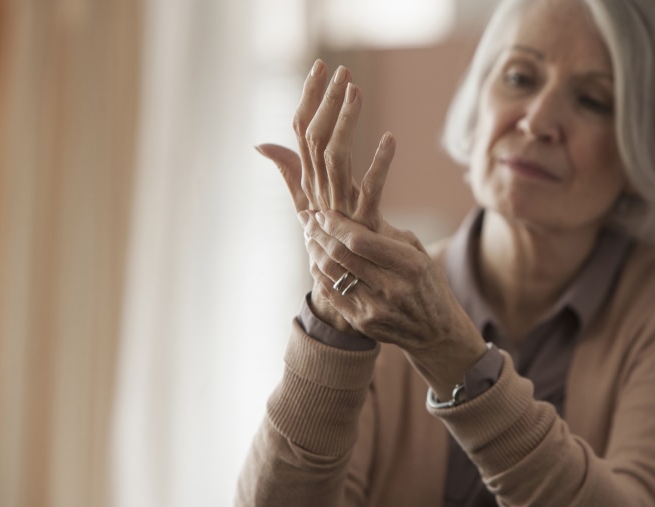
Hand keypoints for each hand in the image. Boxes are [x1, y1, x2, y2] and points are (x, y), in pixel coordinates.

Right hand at [256, 59, 395, 331]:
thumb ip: (291, 173)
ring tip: (354, 90)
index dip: (307, 99)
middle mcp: (318, 198)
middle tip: (336, 69)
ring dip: (343, 121)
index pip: (301, 134)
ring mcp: (338, 213)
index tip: (320, 67)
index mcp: (309, 189)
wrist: (352, 301)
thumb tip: (263, 144)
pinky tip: (391, 139)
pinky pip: (369, 193)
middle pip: (312, 140)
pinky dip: (379, 164)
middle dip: (321, 100)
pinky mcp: (363, 229)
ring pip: (333, 158)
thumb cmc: (337, 253)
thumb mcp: (312, 210)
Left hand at [301, 209, 487, 399]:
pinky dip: (318, 273)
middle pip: (340, 255)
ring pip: (330, 273)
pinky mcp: (363, 322)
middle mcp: (392, 288)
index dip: (336, 224)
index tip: (322, 213)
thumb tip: (355, 207)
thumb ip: (388, 234)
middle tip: (307, 219)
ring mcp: (375, 308)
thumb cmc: (426, 283)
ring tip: (309, 237)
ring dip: (314, 251)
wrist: (435, 332)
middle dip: (318, 233)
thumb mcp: (418, 253)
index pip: (360, 240)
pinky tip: (315, 260)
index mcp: (410, 265)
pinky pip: (330, 293)